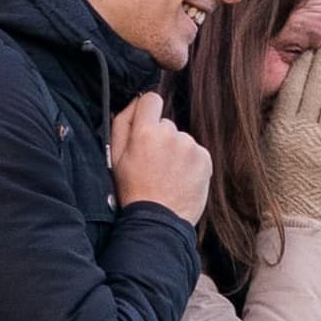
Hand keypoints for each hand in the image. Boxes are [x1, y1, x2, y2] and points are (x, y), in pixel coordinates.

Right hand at [109, 92, 212, 225]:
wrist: (158, 220)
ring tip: (167, 176)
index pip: (151, 99)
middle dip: (160, 139)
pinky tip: (180, 180)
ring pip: (182, 140)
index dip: (148, 110)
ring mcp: (190, 146)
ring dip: (176, 153)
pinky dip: (190, 164)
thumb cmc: (132, 190)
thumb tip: (134, 101)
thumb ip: (122, 123)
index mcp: (144, 131)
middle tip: (153, 165)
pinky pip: (196, 153)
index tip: (147, 124)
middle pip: (166, 125)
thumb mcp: (115, 156)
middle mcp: (170, 134)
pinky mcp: (205, 159)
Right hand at [259, 45, 320, 225]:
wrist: (296, 217)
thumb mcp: (265, 146)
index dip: (304, 66)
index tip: (309, 53)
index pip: (293, 86)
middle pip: (316, 86)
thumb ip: (273, 117)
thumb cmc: (276, 181)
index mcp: (278, 127)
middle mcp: (301, 130)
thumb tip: (284, 88)